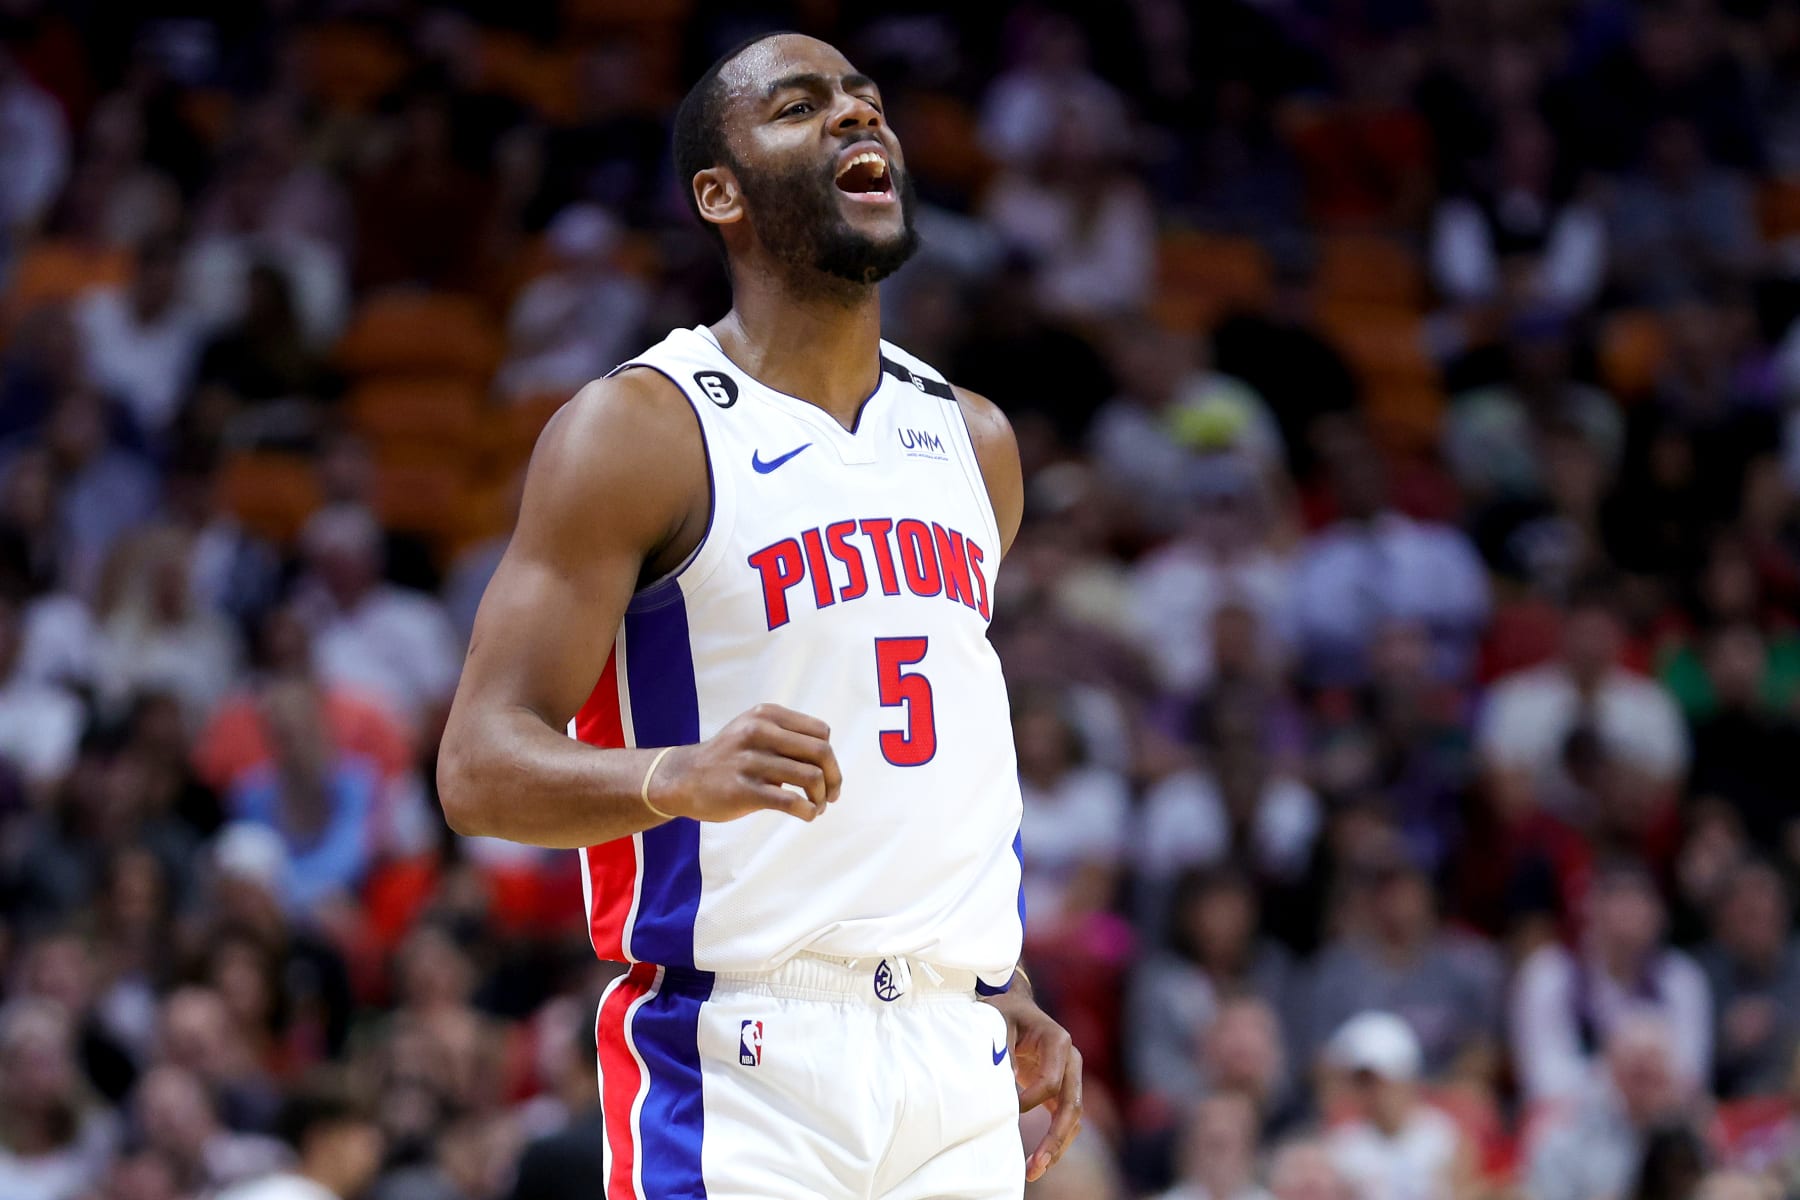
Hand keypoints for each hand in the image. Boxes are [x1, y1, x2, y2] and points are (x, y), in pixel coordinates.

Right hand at [649, 703, 842, 822]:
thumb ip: (787, 737)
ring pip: (811, 777)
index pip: (821, 732)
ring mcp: (750, 761)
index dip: (830, 757)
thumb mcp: (753, 730)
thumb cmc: (728, 757)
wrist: (682, 778)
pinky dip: (808, 811)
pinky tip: (806, 815)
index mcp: (766, 715)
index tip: (828, 775)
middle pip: (821, 752)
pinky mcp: (743, 790)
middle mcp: (759, 733)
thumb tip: (829, 762)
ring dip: (821, 797)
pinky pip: (791, 802)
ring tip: (816, 807)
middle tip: (830, 796)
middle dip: (834, 778)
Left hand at [988, 984, 1082, 1181]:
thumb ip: (1002, 1051)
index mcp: (1058, 1041)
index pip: (1051, 1081)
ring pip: (1072, 1118)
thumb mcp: (998, 1023)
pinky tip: (1040, 1162)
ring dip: (1056, 1146)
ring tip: (1034, 1171)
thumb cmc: (1003, 1013)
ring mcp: (1070, 1077)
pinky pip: (1065, 1120)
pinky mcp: (1062, 1091)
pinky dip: (1055, 1142)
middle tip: (1036, 1164)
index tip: (1009, 1111)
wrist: (1015, 1007)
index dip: (1031, 1100)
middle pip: (1072, 1105)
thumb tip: (1003, 1090)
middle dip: (1055, 1138)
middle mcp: (1071, 1060)